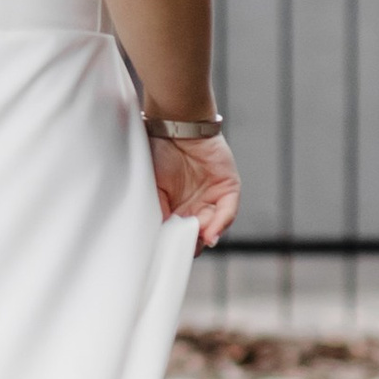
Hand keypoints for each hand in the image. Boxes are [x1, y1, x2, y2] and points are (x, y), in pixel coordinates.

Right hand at [150, 128, 238, 246]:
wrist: (175, 124)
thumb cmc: (156, 152)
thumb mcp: (150, 186)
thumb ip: (157, 212)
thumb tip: (159, 239)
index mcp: (175, 207)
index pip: (179, 235)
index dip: (176, 245)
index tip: (170, 253)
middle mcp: (194, 205)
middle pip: (198, 235)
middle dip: (192, 243)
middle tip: (183, 247)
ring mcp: (212, 198)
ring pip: (214, 226)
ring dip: (206, 235)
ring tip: (196, 238)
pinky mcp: (228, 188)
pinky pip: (228, 211)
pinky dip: (221, 223)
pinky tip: (210, 233)